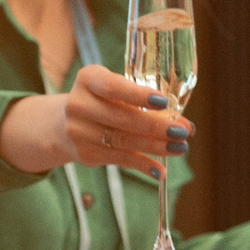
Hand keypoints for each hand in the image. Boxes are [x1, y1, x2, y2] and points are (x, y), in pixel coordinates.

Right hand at [0, 66, 187, 178]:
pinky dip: (143, 164)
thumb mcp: (116, 91)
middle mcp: (79, 104)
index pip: (113, 87)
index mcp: (88, 79)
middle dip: (157, 127)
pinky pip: (120, 159)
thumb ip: (146, 102)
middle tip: (182, 132)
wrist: (63, 123)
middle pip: (123, 118)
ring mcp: (79, 131)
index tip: (164, 102)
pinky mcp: (85, 154)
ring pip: (124, 141)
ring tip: (179, 148)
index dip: (139, 95)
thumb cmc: (102, 101)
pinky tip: (160, 169)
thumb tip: (185, 125)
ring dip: (155, 147)